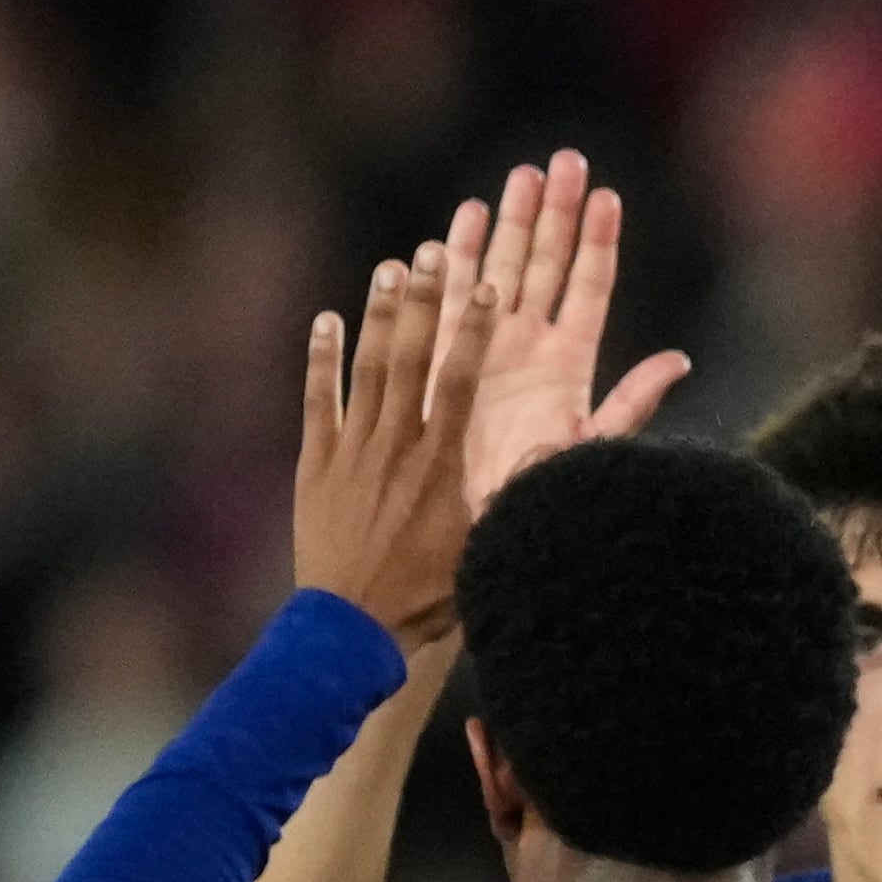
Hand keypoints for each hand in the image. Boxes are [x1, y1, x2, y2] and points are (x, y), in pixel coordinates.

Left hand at [296, 246, 494, 643]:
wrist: (353, 628)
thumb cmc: (430, 595)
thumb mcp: (489, 546)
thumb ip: (521, 492)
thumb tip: (565, 451)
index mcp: (441, 464)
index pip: (459, 381)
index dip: (472, 331)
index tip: (487, 288)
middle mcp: (396, 445)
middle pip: (411, 359)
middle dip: (425, 302)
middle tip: (435, 253)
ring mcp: (352, 450)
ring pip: (366, 369)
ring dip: (380, 316)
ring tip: (392, 268)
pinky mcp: (317, 463)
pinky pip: (318, 399)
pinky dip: (322, 358)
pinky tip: (327, 319)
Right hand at [441, 150, 687, 511]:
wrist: (485, 522)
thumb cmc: (544, 495)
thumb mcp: (596, 448)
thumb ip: (633, 401)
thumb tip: (679, 360)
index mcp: (570, 364)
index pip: (589, 288)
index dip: (597, 242)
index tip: (607, 195)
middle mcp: (531, 346)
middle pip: (546, 263)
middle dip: (554, 211)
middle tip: (564, 159)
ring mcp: (488, 345)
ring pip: (500, 268)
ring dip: (508, 221)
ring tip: (521, 175)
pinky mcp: (445, 353)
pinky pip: (449, 294)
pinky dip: (455, 257)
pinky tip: (462, 217)